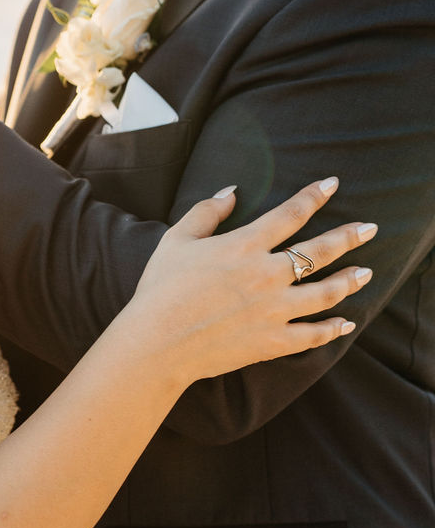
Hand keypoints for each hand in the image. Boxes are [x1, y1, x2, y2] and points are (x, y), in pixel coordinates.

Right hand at [130, 177, 375, 385]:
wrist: (158, 342)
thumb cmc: (161, 288)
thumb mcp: (177, 239)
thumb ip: (207, 212)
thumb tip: (231, 191)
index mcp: (244, 245)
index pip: (290, 214)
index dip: (314, 196)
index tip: (332, 185)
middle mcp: (267, 274)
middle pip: (320, 251)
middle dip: (349, 237)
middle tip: (370, 228)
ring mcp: (275, 310)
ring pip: (326, 292)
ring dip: (350, 281)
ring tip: (367, 272)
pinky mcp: (273, 341)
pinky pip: (313, 335)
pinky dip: (333, 329)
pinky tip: (346, 323)